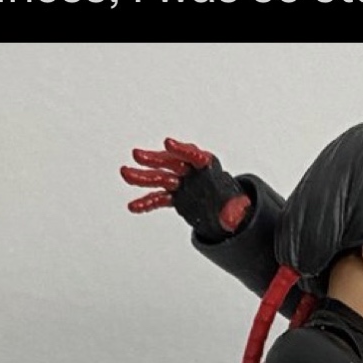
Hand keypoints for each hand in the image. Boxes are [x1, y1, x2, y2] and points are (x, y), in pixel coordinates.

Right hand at [120, 137, 251, 240]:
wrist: (224, 208)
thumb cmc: (230, 200)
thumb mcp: (237, 205)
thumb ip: (234, 210)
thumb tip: (232, 218)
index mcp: (208, 167)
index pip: (195, 156)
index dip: (183, 150)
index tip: (168, 143)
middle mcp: (191, 172)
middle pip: (172, 163)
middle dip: (155, 159)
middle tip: (137, 155)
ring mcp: (180, 183)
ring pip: (160, 178)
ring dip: (142, 176)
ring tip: (125, 173)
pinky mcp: (174, 196)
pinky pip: (158, 198)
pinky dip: (146, 202)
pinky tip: (133, 206)